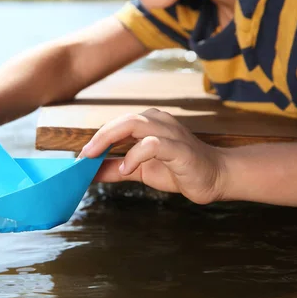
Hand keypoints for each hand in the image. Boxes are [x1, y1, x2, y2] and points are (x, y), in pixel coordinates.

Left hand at [78, 108, 227, 204]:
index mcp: (149, 123)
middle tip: (83, 156)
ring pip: (135, 124)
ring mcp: (170, 132)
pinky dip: (135, 155)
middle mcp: (158, 122)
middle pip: (123, 120)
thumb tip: (89, 172)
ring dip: (110, 140)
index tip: (81, 157)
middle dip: (99, 137)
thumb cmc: (178, 170)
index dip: (97, 138)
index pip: (117, 124)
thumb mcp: (139, 170)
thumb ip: (115, 169)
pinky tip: (128, 169)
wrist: (215, 178)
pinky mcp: (180, 148)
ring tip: (95, 159)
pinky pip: (153, 144)